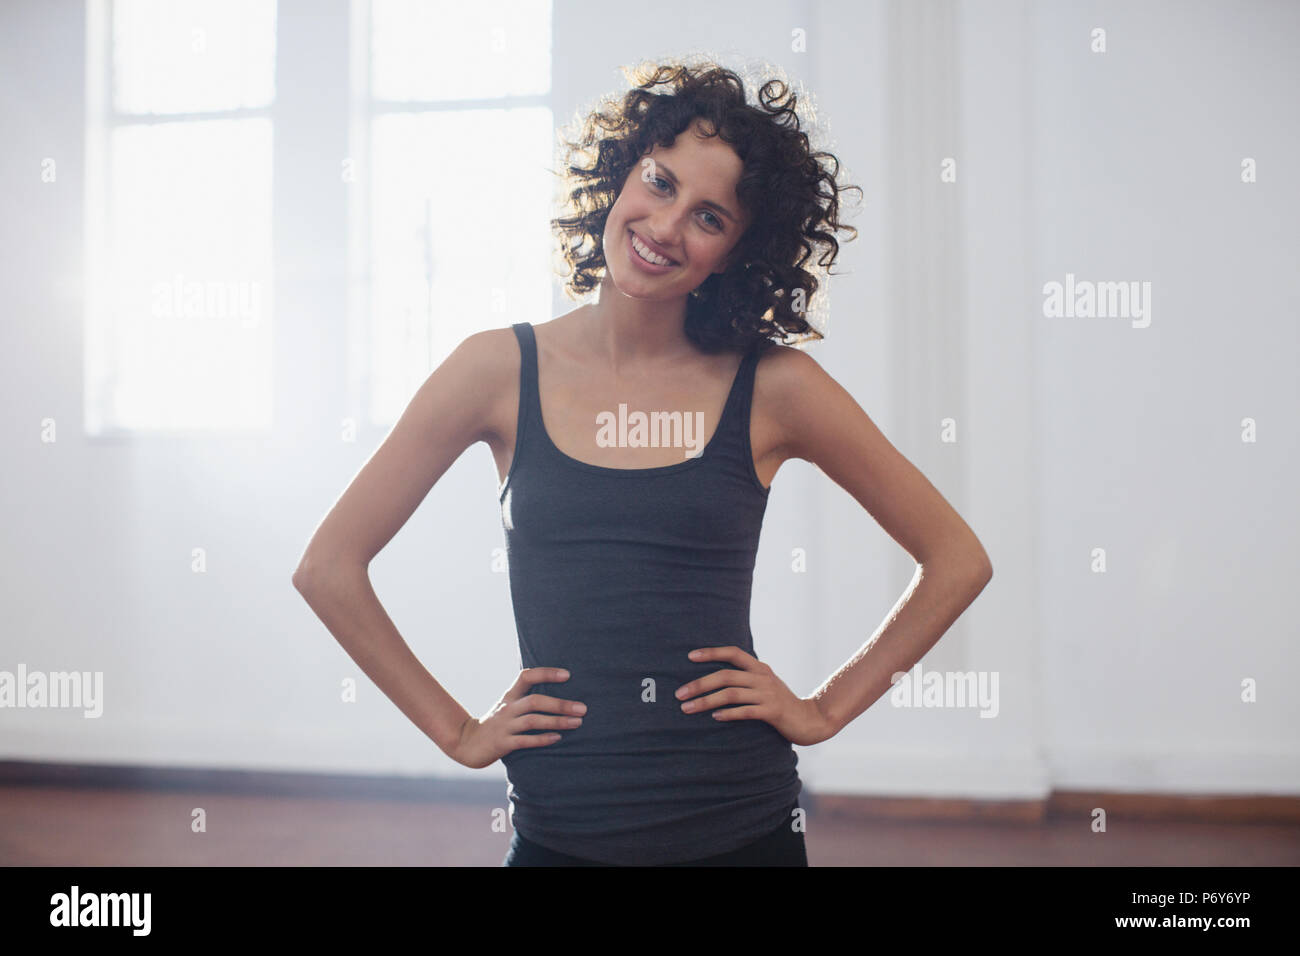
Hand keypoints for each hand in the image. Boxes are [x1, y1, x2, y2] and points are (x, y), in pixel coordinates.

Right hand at [450, 667, 586, 768]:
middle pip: (535, 701)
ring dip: (557, 721)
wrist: (468, 743)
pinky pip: (524, 740)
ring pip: (532, 720)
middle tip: (583, 708)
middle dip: (560, 704)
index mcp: (510, 696)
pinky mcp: (502, 743)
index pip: (527, 677)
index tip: (568, 675)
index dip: (546, 673)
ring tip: (577, 723)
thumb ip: (527, 698)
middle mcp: (507, 708)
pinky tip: (558, 738)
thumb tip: (560, 692)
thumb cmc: (497, 723)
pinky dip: (542, 739)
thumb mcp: (508, 706)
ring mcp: (504, 726)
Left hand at [675, 646, 836, 745]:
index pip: (733, 653)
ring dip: (706, 701)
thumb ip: (745, 679)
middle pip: (726, 676)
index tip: (690, 656)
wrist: (810, 720)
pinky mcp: (772, 712)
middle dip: (699, 684)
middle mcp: (762, 677)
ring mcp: (768, 694)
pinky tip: (714, 718)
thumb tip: (714, 678)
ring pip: (731, 694)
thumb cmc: (780, 703)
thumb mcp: (764, 685)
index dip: (711, 653)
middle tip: (679, 694)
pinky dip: (728, 714)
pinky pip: (745, 711)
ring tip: (688, 708)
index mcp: (759, 668)